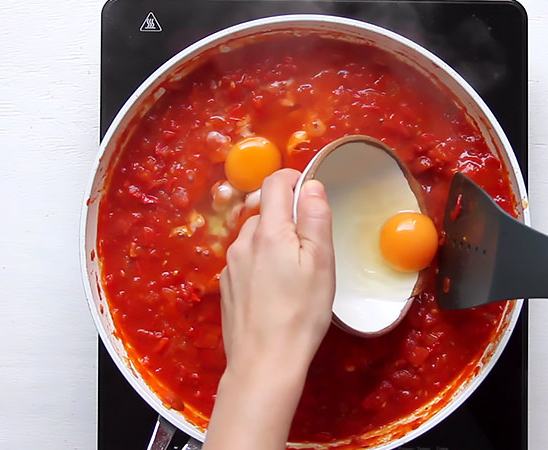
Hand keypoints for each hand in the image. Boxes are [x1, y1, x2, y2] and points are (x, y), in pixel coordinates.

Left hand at [204, 169, 334, 449]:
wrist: (265, 362)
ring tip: (295, 271)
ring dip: (273, 241)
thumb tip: (310, 185)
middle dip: (286, 216)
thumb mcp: (321, 263)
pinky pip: (246, 261)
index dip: (292, 177)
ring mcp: (231, 266)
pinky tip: (276, 290)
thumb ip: (315, 218)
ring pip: (254, 238)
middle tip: (311, 243)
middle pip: (263, 211)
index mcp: (268, 232)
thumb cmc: (301, 313)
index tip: (308, 187)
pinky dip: (262, 262)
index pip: (273, 184)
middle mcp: (242, 243)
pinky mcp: (227, 287)